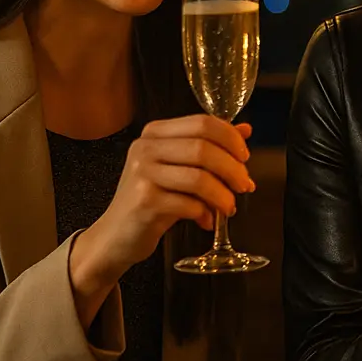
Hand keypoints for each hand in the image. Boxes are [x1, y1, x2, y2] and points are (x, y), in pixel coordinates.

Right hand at [70, 115, 253, 321]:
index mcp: (154, 134)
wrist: (115, 236)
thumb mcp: (178, 168)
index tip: (245, 157)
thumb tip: (246, 129)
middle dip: (233, 169)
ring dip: (223, 196)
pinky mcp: (144, 202)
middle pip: (204, 149)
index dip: (231, 139)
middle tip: (245, 186)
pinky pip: (189, 204)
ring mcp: (142, 175)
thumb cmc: (151, 200)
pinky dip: (205, 214)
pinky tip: (206, 221)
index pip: (203, 123)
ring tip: (228, 207)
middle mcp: (145, 149)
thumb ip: (209, 147)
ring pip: (200, 178)